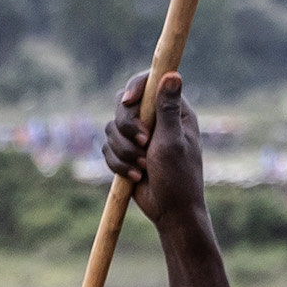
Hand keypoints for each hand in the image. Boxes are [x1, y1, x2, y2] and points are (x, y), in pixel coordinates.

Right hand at [103, 68, 207, 231]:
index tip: (128, 102)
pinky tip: (135, 177)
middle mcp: (155, 119)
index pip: (148, 83)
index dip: (134, 88)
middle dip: (127, 127)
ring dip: (123, 151)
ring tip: (142, 167)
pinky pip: (107, 147)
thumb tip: (173, 74)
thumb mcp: (172, 141)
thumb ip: (167, 109)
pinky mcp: (126, 151)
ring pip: (111, 127)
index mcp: (174, 111)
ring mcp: (139, 135)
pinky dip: (117, 163)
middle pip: (122, 104)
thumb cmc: (179, 177)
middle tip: (143, 145)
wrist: (171, 212)